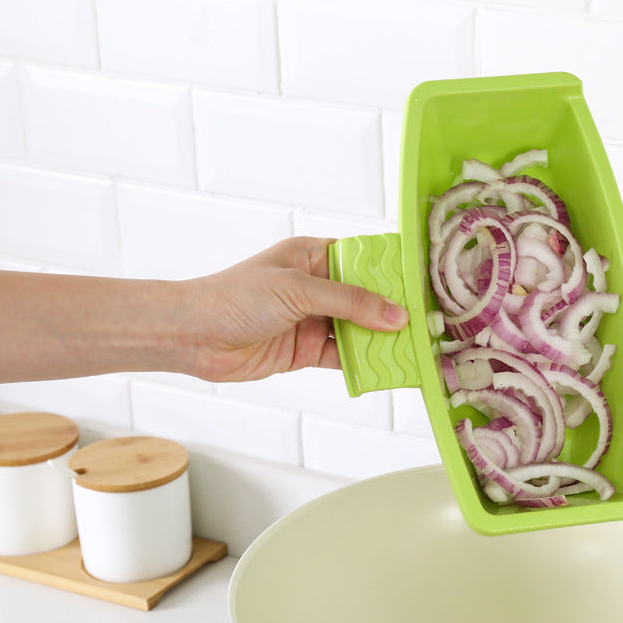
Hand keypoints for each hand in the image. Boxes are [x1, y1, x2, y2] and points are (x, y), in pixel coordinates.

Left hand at [182, 236, 409, 381]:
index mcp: (313, 256)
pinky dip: (364, 362)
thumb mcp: (298, 289)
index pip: (363, 260)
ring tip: (414, 348)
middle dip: (392, 310)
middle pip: (365, 298)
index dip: (392, 272)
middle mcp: (316, 286)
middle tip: (427, 322)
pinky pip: (344, 356)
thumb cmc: (236, 297)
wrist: (195, 337)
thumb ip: (349, 302)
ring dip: (381, 339)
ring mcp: (312, 319)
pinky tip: (386, 367)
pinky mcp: (306, 350)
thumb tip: (395, 315)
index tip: (422, 285)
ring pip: (358, 329)